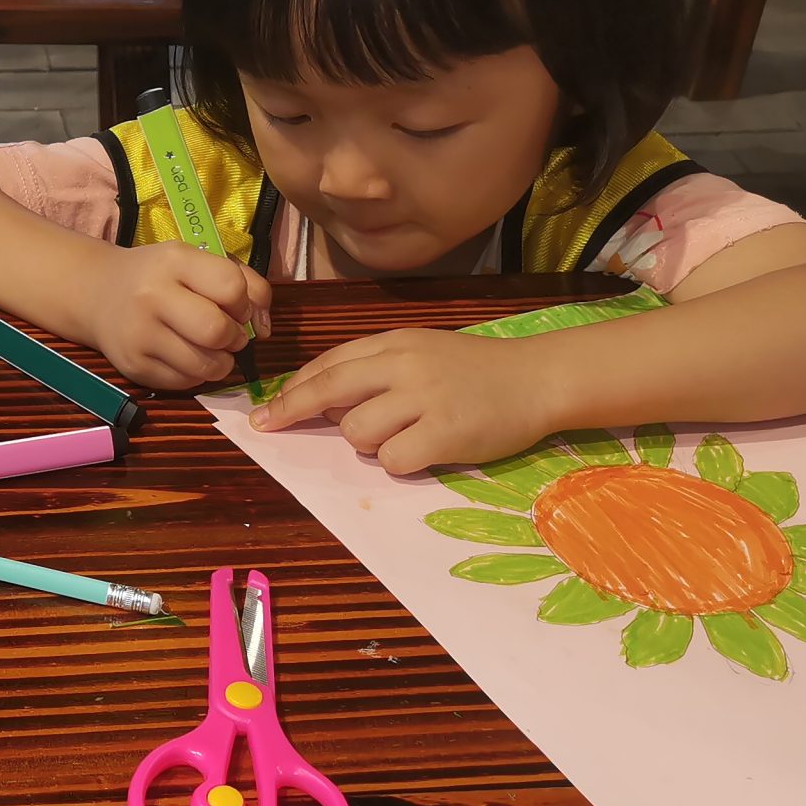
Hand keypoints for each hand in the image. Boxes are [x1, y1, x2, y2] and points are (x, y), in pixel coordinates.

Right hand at [86, 245, 272, 388]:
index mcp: (174, 261)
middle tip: (228, 336)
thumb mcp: (197, 263)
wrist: (97, 294)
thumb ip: (244, 284)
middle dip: (235, 339)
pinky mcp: (134, 366)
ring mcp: (139, 334)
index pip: (231, 287)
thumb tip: (265, 329)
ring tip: (212, 350)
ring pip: (205, 364)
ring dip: (221, 363)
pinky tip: (187, 358)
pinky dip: (197, 375)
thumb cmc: (160, 278)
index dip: (245, 304)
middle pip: (217, 330)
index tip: (235, 308)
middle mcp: (152, 296)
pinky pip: (185, 382)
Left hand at [249, 328, 554, 472]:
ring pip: (357, 431)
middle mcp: (405, 365)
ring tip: (401, 435)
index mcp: (396, 343)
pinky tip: (424, 451)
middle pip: (329, 389)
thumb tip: (322, 399)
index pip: (330, 364)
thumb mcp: (423, 352)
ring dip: (366, 442)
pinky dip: (399, 462)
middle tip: (267, 426)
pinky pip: (392, 460)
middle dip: (291, 410)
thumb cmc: (477, 370)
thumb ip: (377, 368)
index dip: (293, 388)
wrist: (538, 378)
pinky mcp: (444, 433)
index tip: (267, 409)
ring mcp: (425, 398)